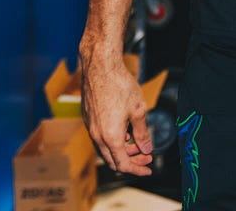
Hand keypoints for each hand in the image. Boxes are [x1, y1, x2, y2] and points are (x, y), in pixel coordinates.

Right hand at [79, 44, 152, 174]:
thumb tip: (146, 149)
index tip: (148, 169)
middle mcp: (97, 136)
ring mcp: (90, 127)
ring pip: (106, 149)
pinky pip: (100, 137)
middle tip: (146, 155)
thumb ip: (142, 132)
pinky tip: (124, 128)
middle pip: (113, 160)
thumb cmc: (120, 85)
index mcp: (111, 137)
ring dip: (122, 149)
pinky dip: (113, 139)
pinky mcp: (88, 118)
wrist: (100, 66)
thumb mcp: (138, 109)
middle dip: (131, 160)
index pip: (123, 164)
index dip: (137, 169)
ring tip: (137, 140)